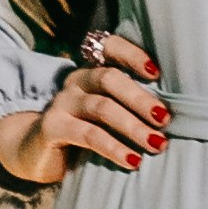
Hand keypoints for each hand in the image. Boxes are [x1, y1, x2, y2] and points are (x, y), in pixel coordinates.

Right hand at [0, 27, 169, 189]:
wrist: (36, 153)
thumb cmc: (83, 132)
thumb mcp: (104, 115)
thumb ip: (128, 107)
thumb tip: (171, 115)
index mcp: (91, 71)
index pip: (110, 47)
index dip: (133, 54)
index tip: (157, 72)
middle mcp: (76, 81)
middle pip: (110, 78)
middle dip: (141, 99)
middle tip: (164, 119)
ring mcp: (62, 103)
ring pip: (102, 107)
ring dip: (133, 127)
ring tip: (156, 144)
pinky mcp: (52, 127)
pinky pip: (88, 135)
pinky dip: (114, 148)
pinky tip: (132, 161)